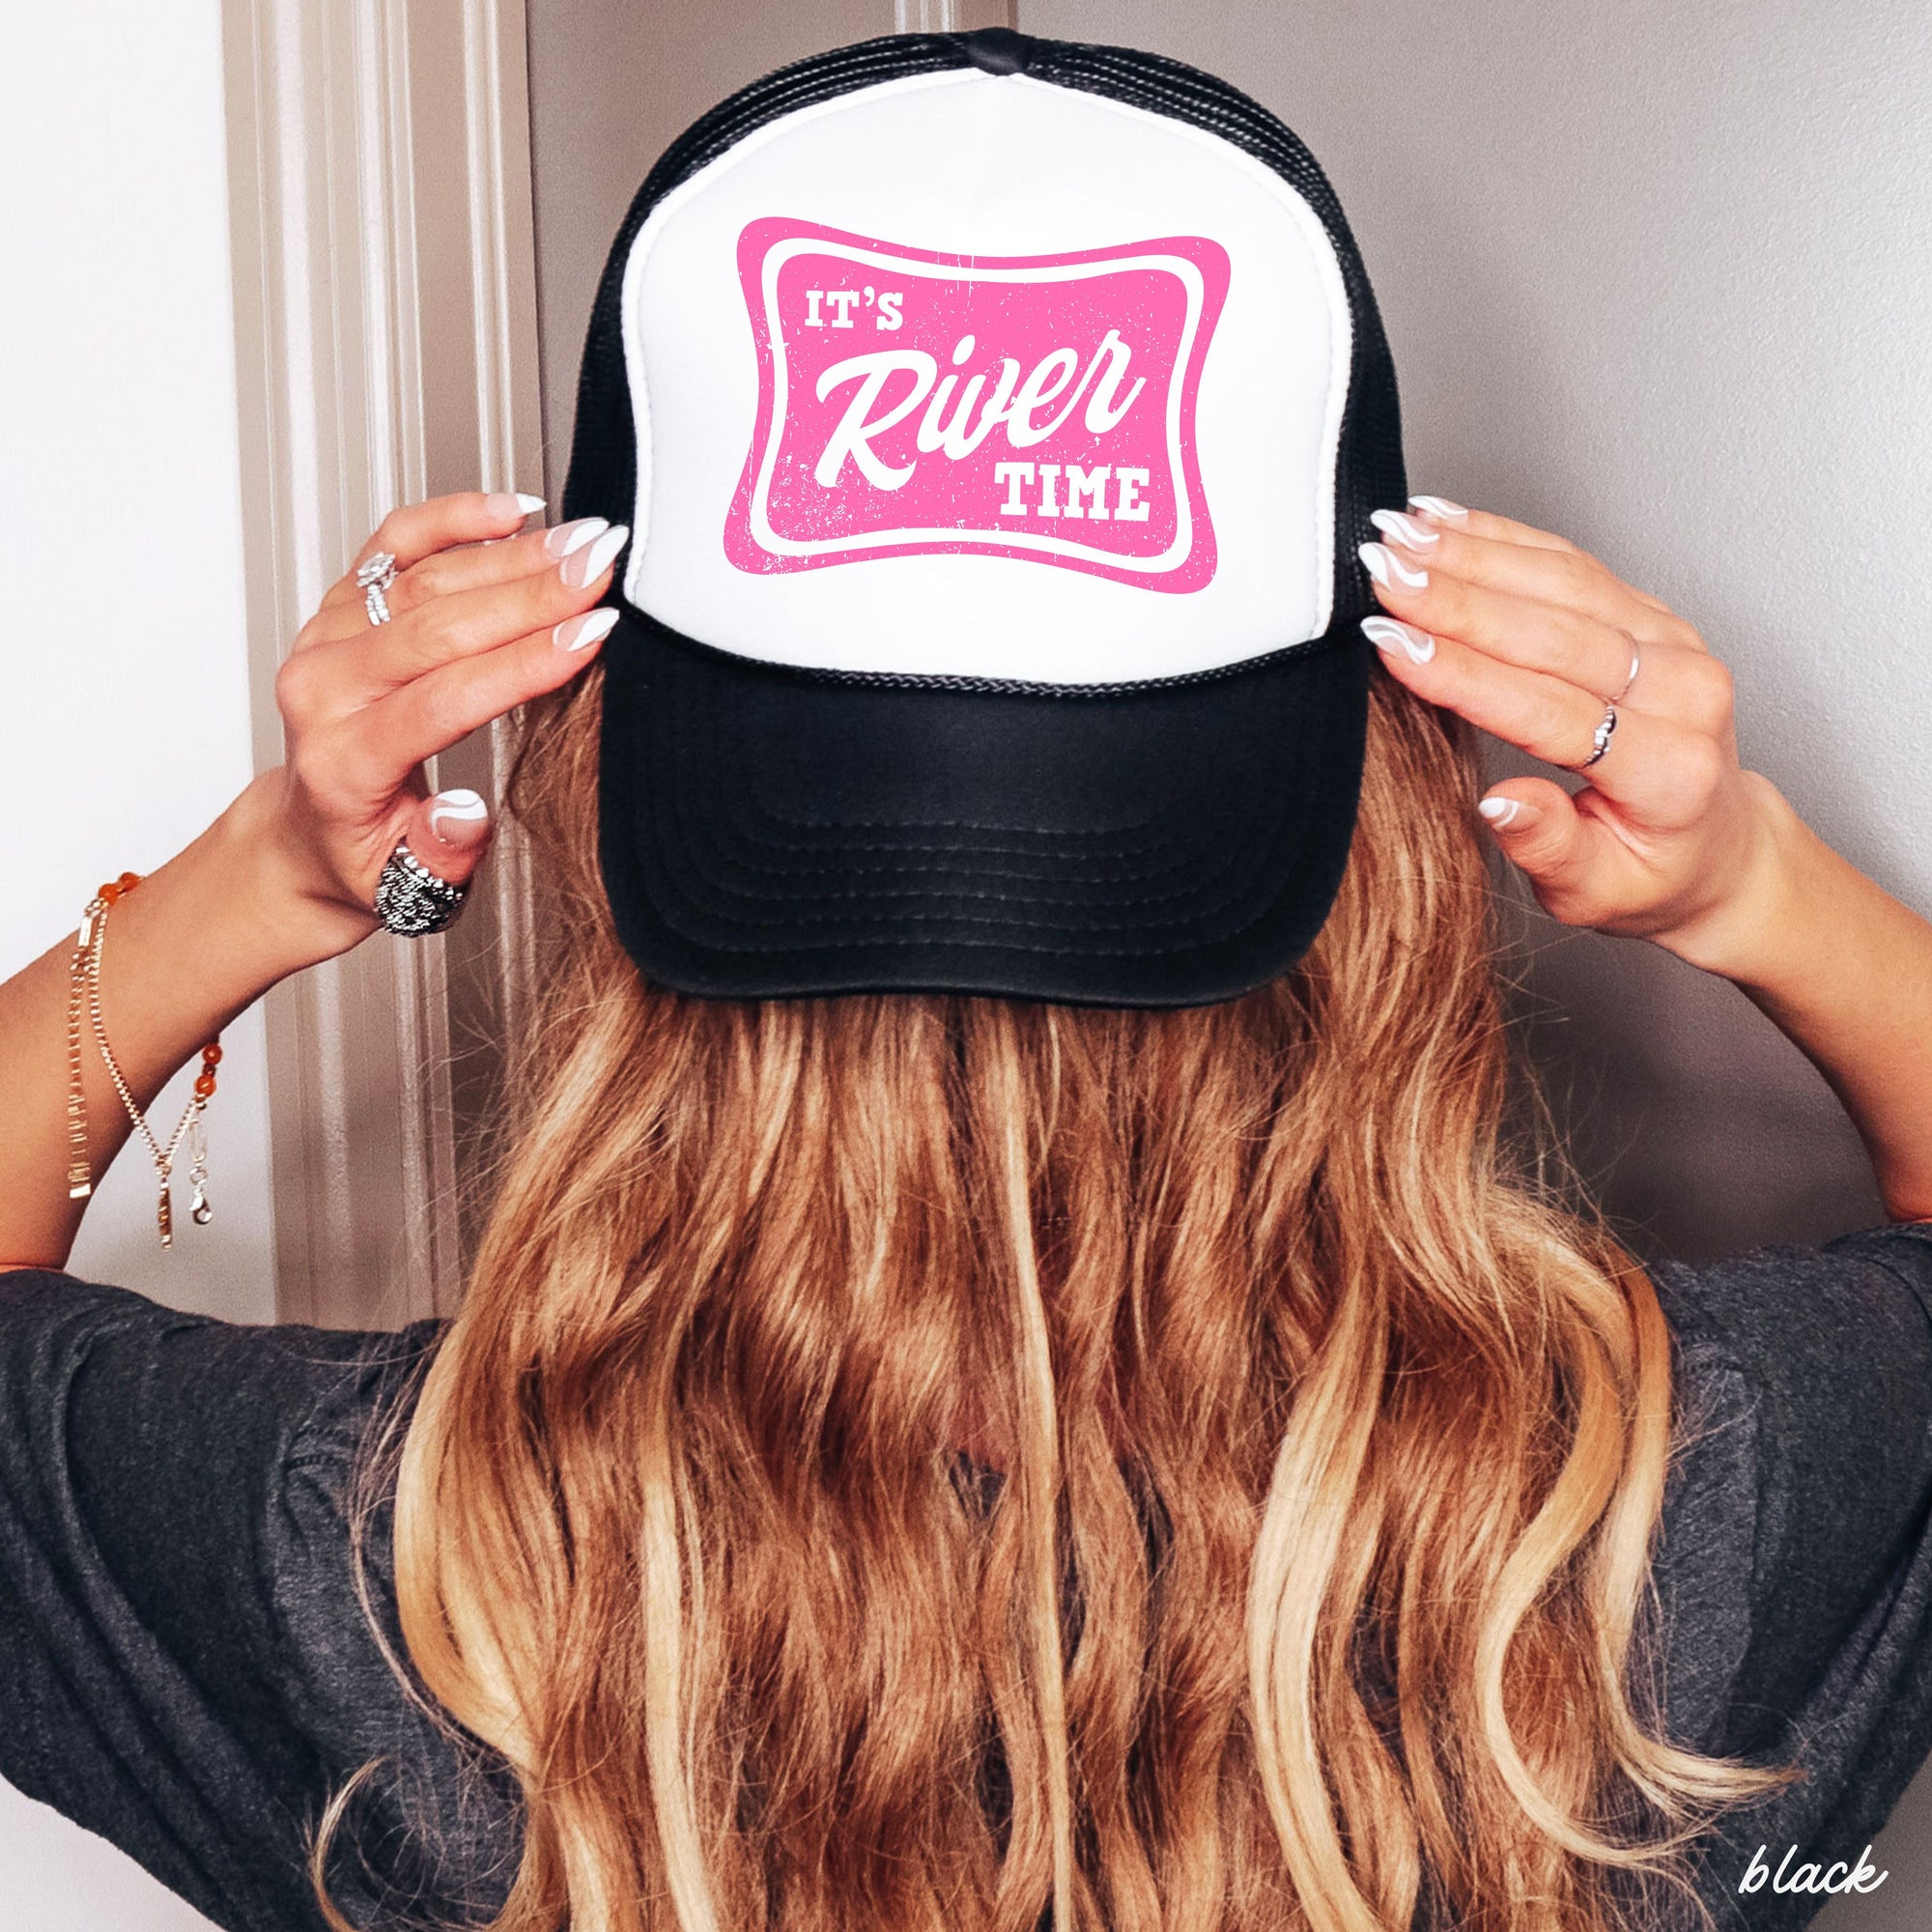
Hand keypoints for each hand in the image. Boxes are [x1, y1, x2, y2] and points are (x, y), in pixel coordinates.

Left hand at [260, 491, 627, 950]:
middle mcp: (324, 688)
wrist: (307, 835)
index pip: (443, 697)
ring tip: (585, 542)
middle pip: (436, 624)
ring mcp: (327, 637)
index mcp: (343, 761)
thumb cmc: (365, 859)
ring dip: (512, 554)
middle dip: (531, 593)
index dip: (524, 664)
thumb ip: (441, 854)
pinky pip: (396, 544)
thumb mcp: (408, 889)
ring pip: (423, 577)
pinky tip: (513, 510)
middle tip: (603, 569)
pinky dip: (455, 517)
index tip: (592, 637)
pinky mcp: (340, 605)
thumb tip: (467, 811)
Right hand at [1357, 498, 1785, 972]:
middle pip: (1555, 631)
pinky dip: (1502, 537)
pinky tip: (1444, 521)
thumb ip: (1547, 847)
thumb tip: (1498, 803)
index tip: (1394, 645)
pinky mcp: (1649, 614)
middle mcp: (1683, 691)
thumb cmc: (1649, 875)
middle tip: (1382, 573)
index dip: (1466, 675)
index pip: (1550, 710)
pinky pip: (1571, 563)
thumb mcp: (1593, 894)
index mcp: (1669, 769)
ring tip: (1398, 537)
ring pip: (1562, 581)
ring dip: (1472, 553)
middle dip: (1458, 597)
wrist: (1716, 845)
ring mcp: (1670, 643)